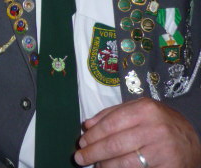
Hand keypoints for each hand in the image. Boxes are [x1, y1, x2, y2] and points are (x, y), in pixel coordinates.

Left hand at [75, 98, 200, 166]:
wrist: (191, 141)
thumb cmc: (160, 123)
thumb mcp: (140, 110)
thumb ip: (112, 114)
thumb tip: (87, 125)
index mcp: (145, 109)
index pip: (110, 124)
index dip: (93, 135)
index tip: (82, 142)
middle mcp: (155, 128)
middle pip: (114, 144)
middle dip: (93, 152)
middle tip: (80, 158)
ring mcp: (162, 149)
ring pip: (124, 162)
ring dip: (105, 166)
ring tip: (96, 166)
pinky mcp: (168, 167)